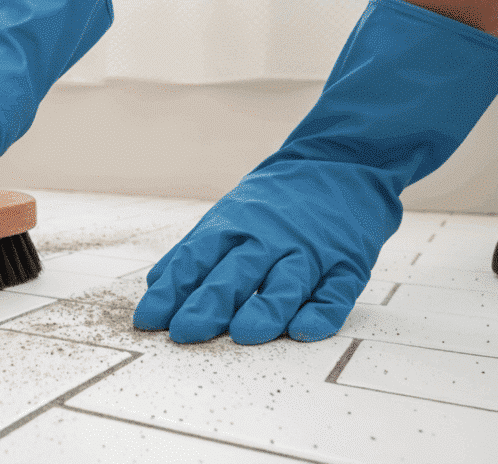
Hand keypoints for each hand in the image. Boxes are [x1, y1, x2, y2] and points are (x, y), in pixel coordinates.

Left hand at [132, 0, 497, 345]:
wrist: (343, 162)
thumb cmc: (275, 201)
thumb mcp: (229, 214)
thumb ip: (193, 252)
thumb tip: (156, 286)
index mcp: (234, 225)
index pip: (197, 259)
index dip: (173, 290)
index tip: (149, 319)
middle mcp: (270, 238)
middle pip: (237, 272)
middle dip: (210, 303)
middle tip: (186, 332)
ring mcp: (311, 250)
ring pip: (287, 282)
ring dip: (266, 308)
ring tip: (244, 334)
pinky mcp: (348, 263)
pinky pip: (336, 291)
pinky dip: (322, 311)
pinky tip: (304, 330)